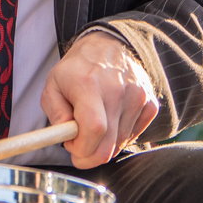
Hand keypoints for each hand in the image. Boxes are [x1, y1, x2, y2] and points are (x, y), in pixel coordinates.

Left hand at [41, 31, 160, 167]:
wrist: (108, 47)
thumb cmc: (77, 69)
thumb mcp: (53, 86)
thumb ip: (55, 114)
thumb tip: (69, 138)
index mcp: (90, 85)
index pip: (94, 130)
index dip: (81, 148)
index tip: (70, 146)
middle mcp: (118, 91)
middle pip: (109, 146)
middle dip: (89, 156)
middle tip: (79, 145)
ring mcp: (138, 97)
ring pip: (120, 144)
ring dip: (103, 144)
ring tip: (93, 125)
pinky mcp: (150, 103)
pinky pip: (134, 136)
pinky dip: (119, 137)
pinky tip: (110, 121)